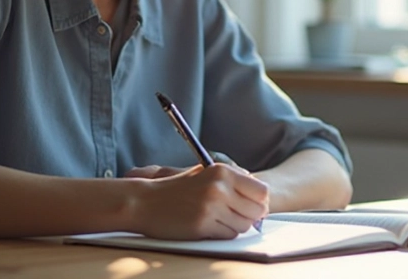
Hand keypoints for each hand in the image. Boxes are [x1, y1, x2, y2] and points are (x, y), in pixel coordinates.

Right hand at [130, 164, 268, 239]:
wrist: (146, 201)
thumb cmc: (176, 189)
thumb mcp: (205, 174)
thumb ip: (231, 180)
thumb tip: (260, 195)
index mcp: (223, 172)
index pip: (261, 191)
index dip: (259, 202)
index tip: (252, 206)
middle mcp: (220, 187)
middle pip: (256, 211)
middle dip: (250, 217)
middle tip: (236, 216)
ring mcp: (212, 206)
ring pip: (244, 226)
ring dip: (235, 226)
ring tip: (218, 220)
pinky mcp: (203, 224)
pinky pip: (228, 235)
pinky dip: (222, 233)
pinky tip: (209, 226)